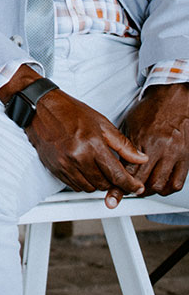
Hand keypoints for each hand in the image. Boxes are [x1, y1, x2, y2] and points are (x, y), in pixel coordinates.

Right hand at [26, 88, 146, 203]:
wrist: (41, 107)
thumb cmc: (69, 111)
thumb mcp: (101, 123)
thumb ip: (123, 144)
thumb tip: (140, 158)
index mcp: (92, 144)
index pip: (116, 174)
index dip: (130, 184)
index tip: (136, 187)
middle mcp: (77, 157)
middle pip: (103, 184)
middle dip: (113, 182)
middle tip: (115, 175)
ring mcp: (64, 164)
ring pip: (88, 187)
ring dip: (97, 183)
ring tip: (98, 170)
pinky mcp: (54, 167)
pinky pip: (73, 185)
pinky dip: (82, 182)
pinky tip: (84, 170)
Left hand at [105, 84, 188, 206]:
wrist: (174, 98)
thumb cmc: (151, 109)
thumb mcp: (131, 124)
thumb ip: (124, 145)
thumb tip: (114, 161)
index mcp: (143, 140)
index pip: (128, 170)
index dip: (119, 186)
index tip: (112, 196)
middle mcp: (160, 148)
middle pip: (145, 181)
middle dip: (134, 190)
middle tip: (127, 192)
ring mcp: (175, 154)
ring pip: (161, 184)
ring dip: (150, 191)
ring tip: (142, 190)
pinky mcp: (187, 157)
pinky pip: (178, 181)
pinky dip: (168, 188)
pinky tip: (160, 187)